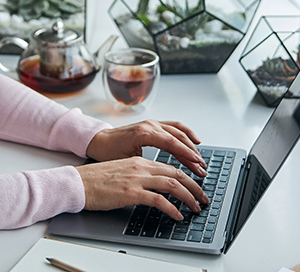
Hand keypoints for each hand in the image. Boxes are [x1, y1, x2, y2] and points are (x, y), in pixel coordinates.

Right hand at [75, 157, 208, 219]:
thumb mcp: (120, 172)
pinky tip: (177, 215)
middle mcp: (140, 167)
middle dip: (194, 187)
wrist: (77, 183)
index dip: (187, 177)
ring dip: (188, 197)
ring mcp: (136, 179)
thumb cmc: (94, 180)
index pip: (169, 167)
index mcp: (138, 162)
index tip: (195, 187)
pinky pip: (159, 200)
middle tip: (204, 198)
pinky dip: (172, 208)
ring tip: (196, 207)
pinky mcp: (131, 193)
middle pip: (176, 174)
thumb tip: (152, 187)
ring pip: (172, 184)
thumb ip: (137, 176)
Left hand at [86, 120, 206, 176]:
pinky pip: (174, 126)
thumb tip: (162, 176)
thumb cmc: (108, 152)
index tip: (197, 164)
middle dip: (192, 154)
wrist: (97, 141)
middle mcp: (149, 125)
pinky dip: (186, 133)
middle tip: (202, 168)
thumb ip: (145, 165)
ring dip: (192, 145)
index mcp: (143, 133)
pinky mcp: (152, 125)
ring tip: (200, 159)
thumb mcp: (126, 161)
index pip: (171, 143)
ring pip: (178, 131)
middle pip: (178, 138)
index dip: (186, 154)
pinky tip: (194, 141)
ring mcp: (151, 123)